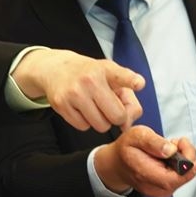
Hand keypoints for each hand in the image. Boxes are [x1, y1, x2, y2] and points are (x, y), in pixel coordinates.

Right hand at [12, 49, 144, 132]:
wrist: (57, 69)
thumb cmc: (91, 75)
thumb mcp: (112, 78)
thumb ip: (129, 101)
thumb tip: (125, 126)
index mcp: (106, 69)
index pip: (121, 76)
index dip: (131, 80)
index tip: (138, 83)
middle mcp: (90, 80)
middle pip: (117, 116)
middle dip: (116, 116)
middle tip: (109, 107)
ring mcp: (74, 92)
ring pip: (101, 126)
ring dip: (101, 121)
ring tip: (94, 106)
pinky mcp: (61, 104)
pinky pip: (83, 127)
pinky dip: (85, 122)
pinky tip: (81, 108)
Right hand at [93, 126, 195, 196]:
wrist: (117, 164)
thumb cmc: (126, 149)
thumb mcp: (136, 135)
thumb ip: (153, 141)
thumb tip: (171, 150)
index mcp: (145, 174)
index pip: (173, 178)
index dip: (187, 165)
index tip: (186, 148)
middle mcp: (154, 188)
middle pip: (183, 177)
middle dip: (186, 156)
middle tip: (176, 142)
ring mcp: (160, 191)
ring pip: (184, 177)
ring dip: (183, 160)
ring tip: (169, 148)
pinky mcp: (165, 190)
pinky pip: (181, 178)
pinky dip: (180, 166)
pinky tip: (170, 157)